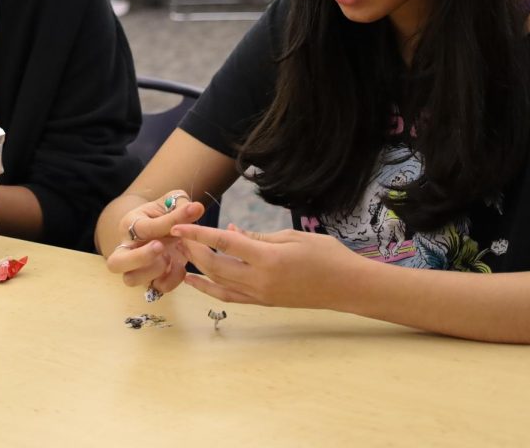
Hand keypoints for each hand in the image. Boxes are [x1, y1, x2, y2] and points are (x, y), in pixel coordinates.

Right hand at [104, 191, 205, 294]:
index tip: (191, 212)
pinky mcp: (149, 280)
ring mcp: (136, 267)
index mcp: (131, 224)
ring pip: (131, 279)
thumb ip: (181, 205)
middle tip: (160, 247)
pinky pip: (156, 288)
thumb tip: (196, 208)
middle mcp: (127, 248)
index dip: (169, 222)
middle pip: (116, 262)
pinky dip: (171, 280)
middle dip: (140, 257)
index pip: (144, 227)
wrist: (160, 227)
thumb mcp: (170, 203)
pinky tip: (180, 266)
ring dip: (154, 271)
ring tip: (170, 257)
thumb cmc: (162, 214)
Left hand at [172, 223, 365, 308]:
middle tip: (181, 236)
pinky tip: (196, 281)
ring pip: (219, 283)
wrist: (349, 287)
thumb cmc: (327, 255)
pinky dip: (210, 289)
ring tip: (183, 256)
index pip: (224, 243)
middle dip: (194, 251)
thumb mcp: (292, 236)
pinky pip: (230, 297)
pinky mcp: (264, 303)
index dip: (199, 234)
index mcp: (268, 259)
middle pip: (215, 265)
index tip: (180, 226)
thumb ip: (258, 236)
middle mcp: (260, 280)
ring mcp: (261, 295)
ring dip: (198, 270)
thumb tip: (230, 231)